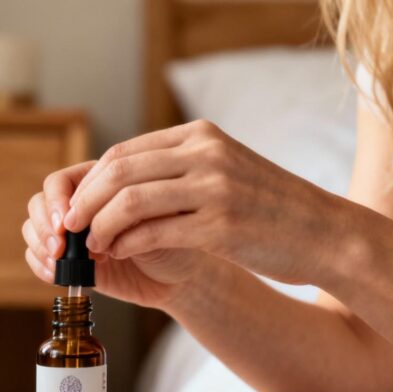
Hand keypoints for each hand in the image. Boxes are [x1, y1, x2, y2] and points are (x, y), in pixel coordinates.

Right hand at [22, 161, 212, 308]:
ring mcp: (72, 234)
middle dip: (45, 224)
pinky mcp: (69, 262)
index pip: (61, 181)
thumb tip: (94, 220)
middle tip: (60, 245)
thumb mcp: (159, 218)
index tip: (70, 222)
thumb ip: (128, 212)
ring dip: (40, 243)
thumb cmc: (178, 238)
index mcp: (100, 183)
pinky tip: (57, 274)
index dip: (59, 201)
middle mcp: (81, 205)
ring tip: (59, 261)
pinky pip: (36, 258)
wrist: (182, 276)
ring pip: (32, 227)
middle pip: (39, 202)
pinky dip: (40, 265)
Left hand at [64, 120, 349, 285]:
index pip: (125, 152)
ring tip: (91, 245)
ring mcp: (215, 188)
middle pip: (120, 171)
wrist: (323, 234)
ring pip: (131, 201)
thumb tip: (119, 182)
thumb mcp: (224, 169)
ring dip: (100, 226)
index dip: (90, 181)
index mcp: (201, 136)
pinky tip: (119, 255)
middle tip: (68, 227)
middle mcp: (206, 154)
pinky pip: (154, 233)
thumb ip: (180, 167)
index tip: (74, 206)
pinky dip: (126, 245)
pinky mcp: (221, 226)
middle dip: (84, 201)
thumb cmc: (268, 208)